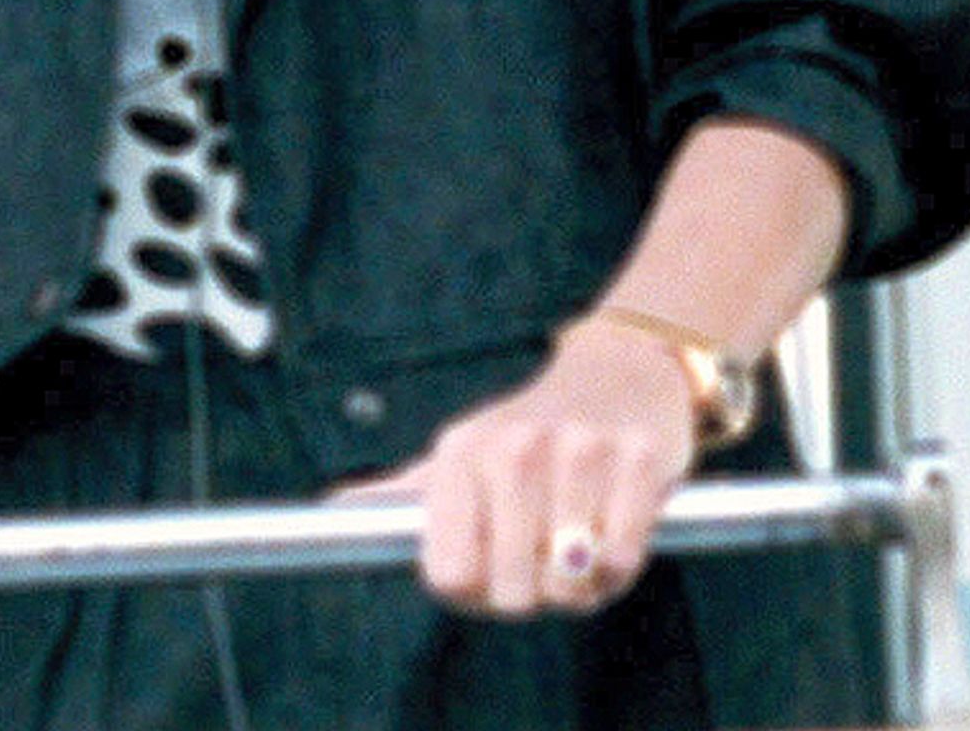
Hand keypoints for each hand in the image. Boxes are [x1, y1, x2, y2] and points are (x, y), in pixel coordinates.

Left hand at [337, 321, 693, 617]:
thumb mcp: (459, 455)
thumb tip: (330, 505)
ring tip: (579, 540)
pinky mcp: (639, 459)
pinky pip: (621, 557)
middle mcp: (513, 447)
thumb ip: (401, 494)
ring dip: (580, 583)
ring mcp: (579, 450)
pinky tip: (613, 529)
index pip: (449, 575)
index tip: (490, 569)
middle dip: (531, 594)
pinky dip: (619, 565)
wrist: (620, 374)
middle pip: (511, 590)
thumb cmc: (527, 436)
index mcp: (460, 453)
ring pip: (569, 579)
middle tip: (543, 559)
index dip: (473, 592)